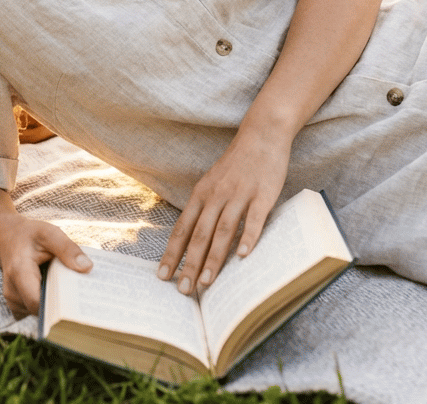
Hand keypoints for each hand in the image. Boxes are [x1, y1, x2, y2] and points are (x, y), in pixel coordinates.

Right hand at [0, 217, 91, 318]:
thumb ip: (67, 248)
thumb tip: (87, 268)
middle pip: (41, 310)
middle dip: (62, 305)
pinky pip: (37, 310)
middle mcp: (12, 291)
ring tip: (69, 288)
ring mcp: (13, 301)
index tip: (79, 302)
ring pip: (40, 312)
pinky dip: (49, 302)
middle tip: (83, 296)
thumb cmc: (29, 235)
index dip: (58, 306)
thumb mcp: (49, 233)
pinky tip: (58, 289)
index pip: (37, 302)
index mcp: (19, 272)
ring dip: (56, 303)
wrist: (8, 238)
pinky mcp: (18, 305)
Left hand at [157, 124, 289, 295]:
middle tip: (183, 290)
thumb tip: (192, 242)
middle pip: (200, 234)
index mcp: (202, 193)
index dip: (172, 253)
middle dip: (190, 264)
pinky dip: (248, 238)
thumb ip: (204, 209)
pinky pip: (255, 220)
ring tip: (206, 282)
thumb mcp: (212, 183)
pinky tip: (243, 256)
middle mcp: (217, 195)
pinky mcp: (263, 195)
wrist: (261, 135)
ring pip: (224, 231)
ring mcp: (240, 195)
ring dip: (214, 258)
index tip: (162, 276)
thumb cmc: (235, 165)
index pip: (183, 228)